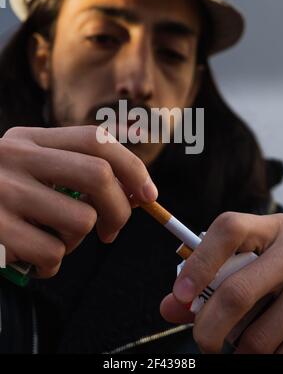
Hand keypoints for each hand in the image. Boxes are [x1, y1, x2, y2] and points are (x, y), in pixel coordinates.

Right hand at [0, 126, 156, 277]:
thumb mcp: (27, 163)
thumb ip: (71, 168)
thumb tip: (134, 191)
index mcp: (31, 138)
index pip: (96, 139)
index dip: (132, 166)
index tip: (148, 194)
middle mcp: (16, 157)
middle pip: (98, 175)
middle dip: (120, 209)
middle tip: (113, 229)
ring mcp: (4, 193)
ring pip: (81, 220)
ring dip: (80, 240)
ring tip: (58, 239)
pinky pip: (53, 254)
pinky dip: (55, 264)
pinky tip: (37, 257)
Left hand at [160, 211, 282, 352]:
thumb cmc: (275, 268)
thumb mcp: (250, 259)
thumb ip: (209, 279)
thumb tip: (170, 307)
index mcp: (271, 228)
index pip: (229, 230)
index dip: (199, 263)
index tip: (180, 295)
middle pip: (237, 292)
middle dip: (208, 327)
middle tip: (203, 340)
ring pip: (258, 337)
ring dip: (238, 351)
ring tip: (238, 346)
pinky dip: (266, 358)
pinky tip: (266, 348)